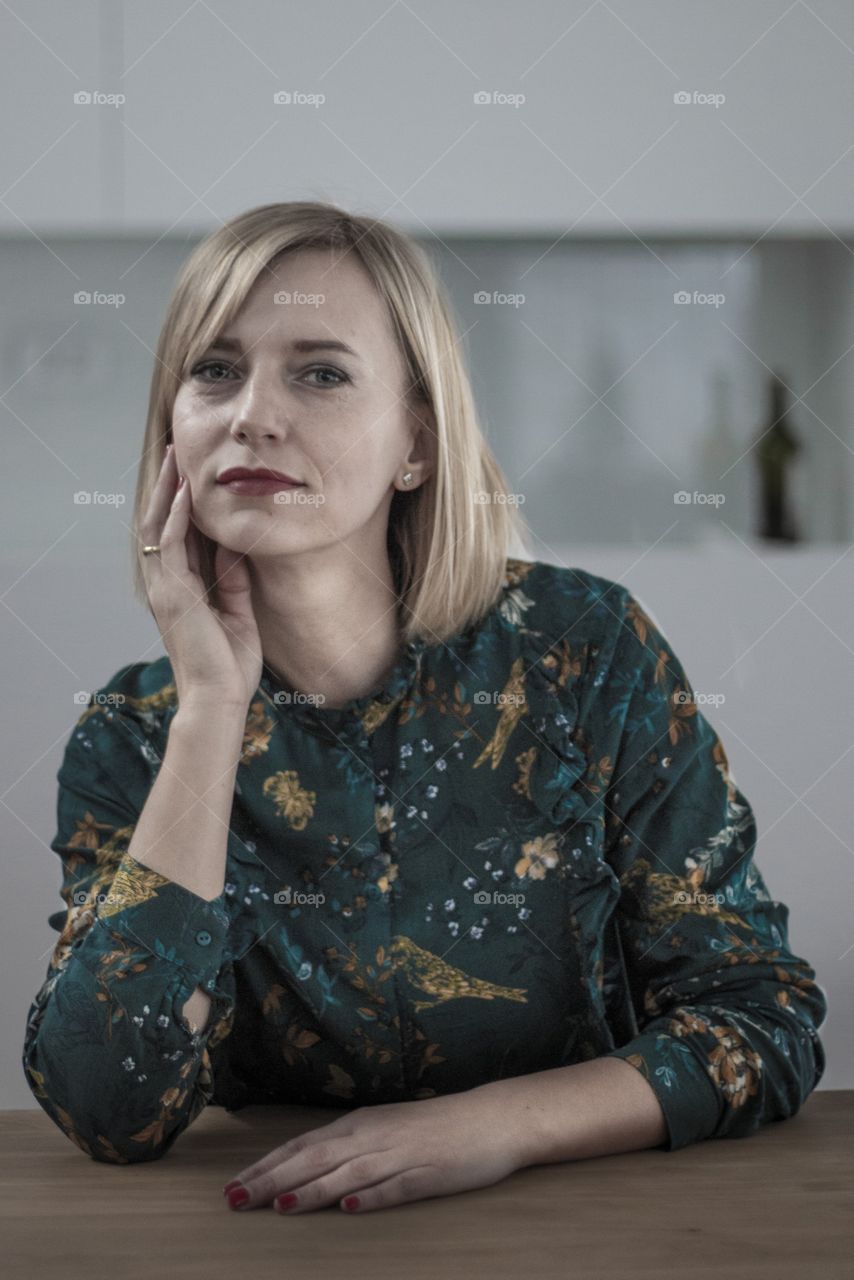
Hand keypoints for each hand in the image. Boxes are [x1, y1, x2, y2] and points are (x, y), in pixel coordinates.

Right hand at [140, 443, 262, 710]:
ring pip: (159, 527)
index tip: (192, 473)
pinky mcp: (173, 594)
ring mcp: (165, 588)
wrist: (219, 698)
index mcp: (181, 589)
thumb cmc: (230, 666)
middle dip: (168, 486)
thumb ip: (233, 581)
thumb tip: (237, 547)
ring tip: (176, 458)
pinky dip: (179, 515)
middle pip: (161, 523)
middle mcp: (167, 584)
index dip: (183, 503)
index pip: (178, 536)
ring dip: (168, 490)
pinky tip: (187, 491)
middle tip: (176, 452)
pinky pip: (171, 544)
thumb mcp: (238, 613)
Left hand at [222, 1085, 528, 1214]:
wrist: (490, 1118)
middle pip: (315, 1158)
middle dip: (273, 1179)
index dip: (267, 1166)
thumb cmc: (435, 1127)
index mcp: (360, 1125)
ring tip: (280, 1206)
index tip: (233, 1186)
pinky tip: (350, 1207)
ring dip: (313, 1190)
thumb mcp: (384, 1129)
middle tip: (236, 1200)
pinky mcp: (430, 1174)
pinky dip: (372, 1197)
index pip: (303, 1145)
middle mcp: (374, 1136)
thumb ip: (349, 1147)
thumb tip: (305, 1167)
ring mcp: (401, 1155)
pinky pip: (396, 1187)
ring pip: (349, 1172)